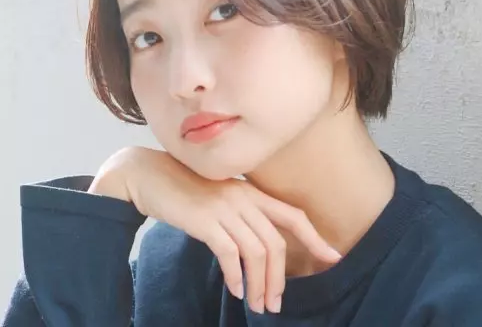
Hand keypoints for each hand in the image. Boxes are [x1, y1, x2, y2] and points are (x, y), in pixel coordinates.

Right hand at [88, 147, 341, 313]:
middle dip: (280, 278)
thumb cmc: (183, 188)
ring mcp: (225, 207)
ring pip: (257, 252)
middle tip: (275, 303)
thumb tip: (254, 251)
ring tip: (257, 305)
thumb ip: (239, 215)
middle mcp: (243, 197)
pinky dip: (235, 276)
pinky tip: (234, 289)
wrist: (148, 175)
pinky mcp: (205, 220)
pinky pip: (230, 254)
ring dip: (260, 285)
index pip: (293, 216)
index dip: (315, 238)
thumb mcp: (219, 197)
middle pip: (277, 243)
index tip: (332, 259)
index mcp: (250, 191)